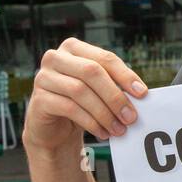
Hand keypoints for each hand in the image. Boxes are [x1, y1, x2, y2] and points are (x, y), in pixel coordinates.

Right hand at [23, 37, 147, 154]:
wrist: (53, 127)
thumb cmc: (81, 104)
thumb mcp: (98, 90)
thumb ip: (115, 85)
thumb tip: (140, 93)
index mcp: (73, 48)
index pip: (105, 58)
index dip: (125, 75)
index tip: (143, 93)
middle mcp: (55, 58)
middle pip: (92, 72)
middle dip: (115, 96)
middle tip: (131, 117)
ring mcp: (43, 77)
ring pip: (80, 91)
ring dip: (104, 113)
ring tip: (119, 129)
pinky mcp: (39, 99)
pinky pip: (69, 108)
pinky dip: (90, 122)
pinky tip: (103, 133)